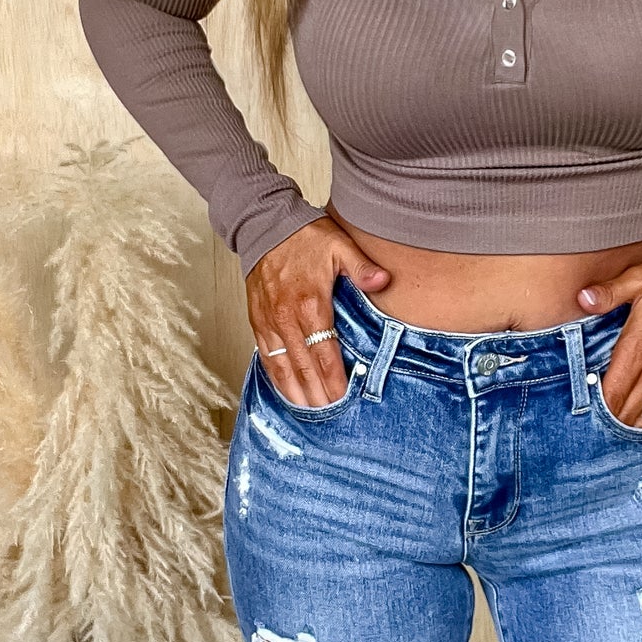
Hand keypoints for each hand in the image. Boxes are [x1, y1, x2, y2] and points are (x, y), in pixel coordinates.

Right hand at [246, 217, 391, 407]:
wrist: (266, 226)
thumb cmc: (304, 237)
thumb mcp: (339, 245)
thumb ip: (361, 267)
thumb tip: (383, 280)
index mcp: (311, 304)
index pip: (324, 352)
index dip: (333, 378)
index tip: (342, 397)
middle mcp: (287, 318)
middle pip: (303, 366)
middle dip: (316, 393)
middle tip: (328, 415)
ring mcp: (270, 321)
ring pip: (282, 365)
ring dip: (295, 391)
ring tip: (307, 412)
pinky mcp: (258, 320)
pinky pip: (266, 354)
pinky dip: (275, 375)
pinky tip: (285, 390)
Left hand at [576, 258, 641, 425]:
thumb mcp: (639, 279)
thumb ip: (608, 292)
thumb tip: (583, 298)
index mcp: (635, 348)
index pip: (611, 392)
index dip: (597, 407)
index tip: (586, 409)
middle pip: (626, 411)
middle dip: (610, 421)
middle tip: (597, 423)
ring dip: (632, 425)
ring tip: (618, 428)